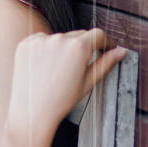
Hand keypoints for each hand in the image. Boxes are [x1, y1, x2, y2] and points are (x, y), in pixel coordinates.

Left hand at [6, 29, 128, 145]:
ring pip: (60, 38)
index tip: (107, 47)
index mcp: (78, 47)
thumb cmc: (60, 101)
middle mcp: (60, 39)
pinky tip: (45, 67)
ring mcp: (41, 40)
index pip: (98, 35)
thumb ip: (106, 63)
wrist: (32, 112)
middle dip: (84, 47)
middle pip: (79, 36)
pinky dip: (46, 49)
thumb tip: (121, 52)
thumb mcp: (88, 82)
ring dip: (64, 48)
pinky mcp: (27, 43)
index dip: (106, 42)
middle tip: (79, 68)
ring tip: (59, 72)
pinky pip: (42, 40)